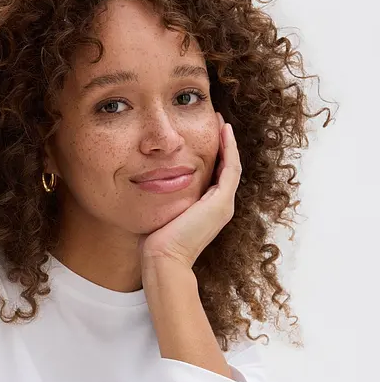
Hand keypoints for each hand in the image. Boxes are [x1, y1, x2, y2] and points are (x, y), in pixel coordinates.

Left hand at [138, 111, 241, 268]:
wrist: (163, 258)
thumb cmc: (156, 241)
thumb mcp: (163, 212)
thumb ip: (164, 198)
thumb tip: (149, 183)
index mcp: (208, 211)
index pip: (215, 177)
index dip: (214, 156)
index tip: (206, 136)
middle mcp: (220, 208)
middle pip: (227, 170)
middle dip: (223, 146)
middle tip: (218, 122)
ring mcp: (223, 205)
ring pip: (232, 167)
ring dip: (228, 143)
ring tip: (222, 123)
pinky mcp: (221, 203)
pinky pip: (231, 169)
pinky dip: (229, 150)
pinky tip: (224, 132)